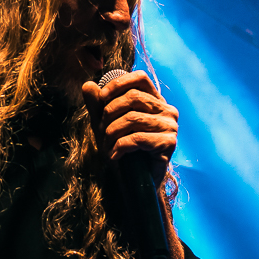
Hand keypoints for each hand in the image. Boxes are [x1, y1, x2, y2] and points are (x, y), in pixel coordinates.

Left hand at [82, 69, 178, 184]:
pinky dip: (120, 146)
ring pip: (132, 118)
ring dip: (112, 133)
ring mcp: (170, 126)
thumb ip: (97, 104)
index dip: (118, 84)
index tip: (101, 98)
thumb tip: (88, 85)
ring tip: (107, 146)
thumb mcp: (104, 122)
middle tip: (101, 131)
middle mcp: (167, 109)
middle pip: (133, 97)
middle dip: (109, 113)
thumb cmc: (121, 148)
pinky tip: (115, 155)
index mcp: (155, 99)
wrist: (133, 180)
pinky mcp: (169, 143)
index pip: (140, 78)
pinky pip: (137, 138)